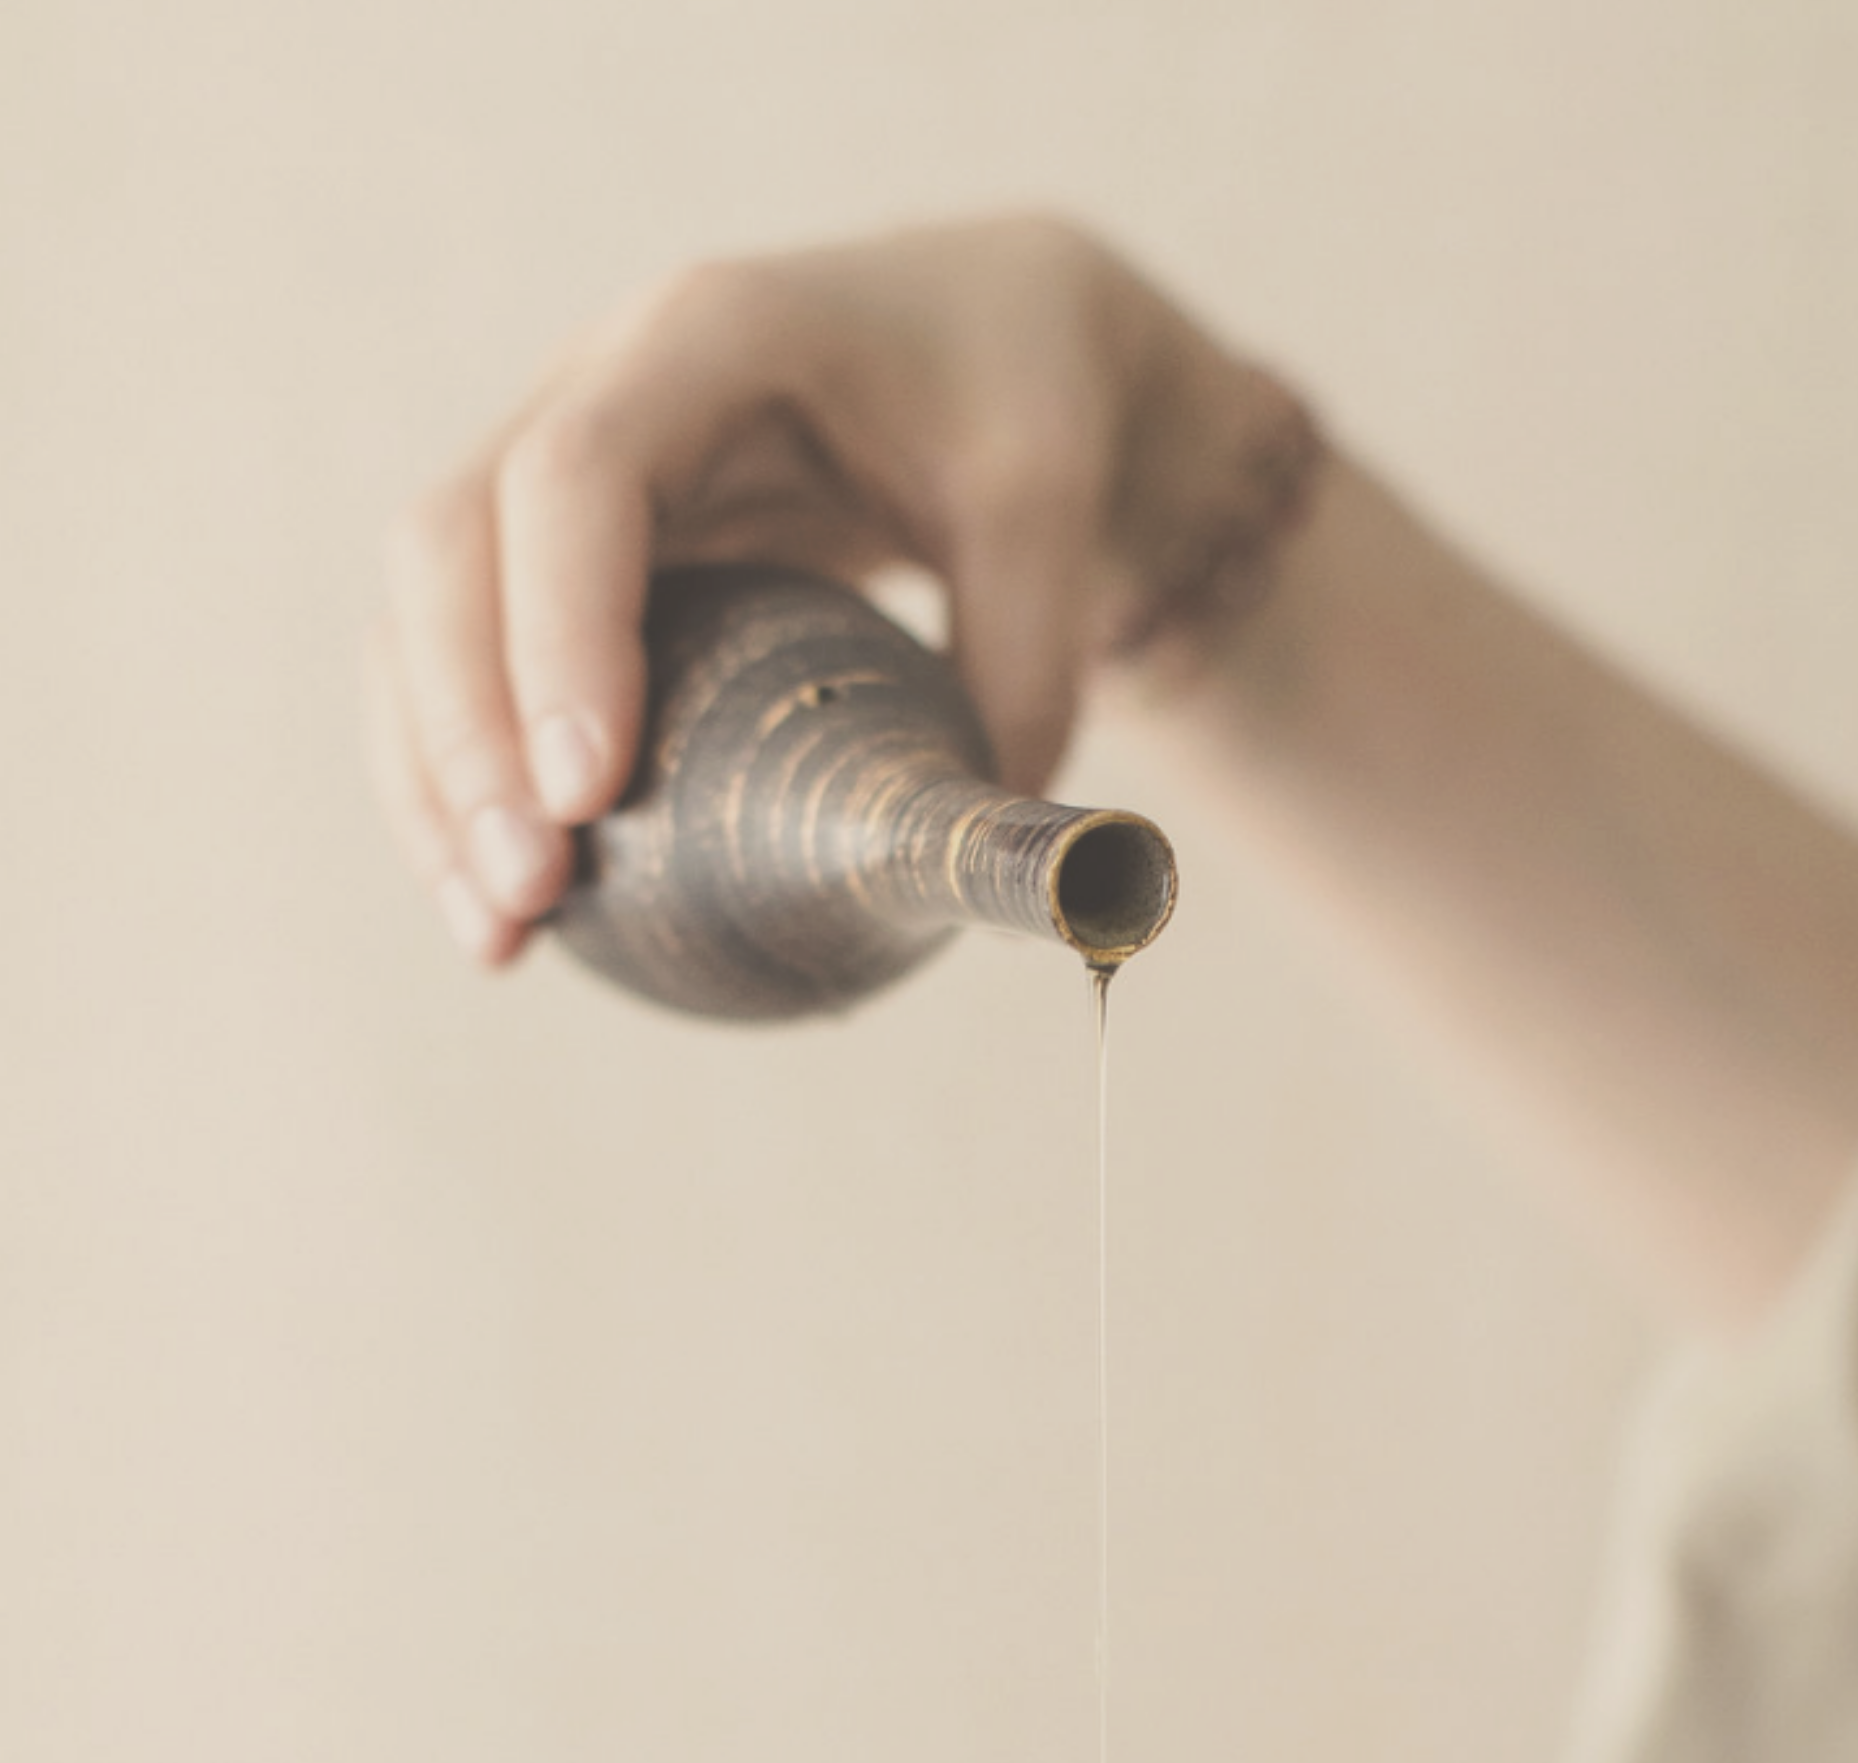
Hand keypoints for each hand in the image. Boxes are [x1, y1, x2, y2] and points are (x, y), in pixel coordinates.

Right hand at [370, 215, 1304, 964]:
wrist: (984, 337)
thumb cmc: (1016, 409)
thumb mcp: (1048, 506)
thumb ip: (1022, 666)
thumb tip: (961, 860)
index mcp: (711, 337)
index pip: (578, 475)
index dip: (558, 630)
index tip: (587, 793)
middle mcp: (596, 385)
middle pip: (450, 542)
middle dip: (465, 731)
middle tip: (534, 892)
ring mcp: (548, 466)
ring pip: (417, 613)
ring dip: (433, 781)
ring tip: (496, 937)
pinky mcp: (548, 556)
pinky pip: (456, 665)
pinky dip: (457, 786)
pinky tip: (504, 917)